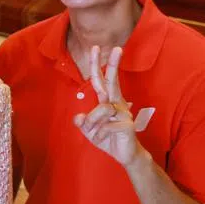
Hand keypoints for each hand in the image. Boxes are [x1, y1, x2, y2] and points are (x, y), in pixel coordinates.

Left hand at [74, 45, 141, 166]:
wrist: (124, 155)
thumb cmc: (108, 139)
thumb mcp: (89, 131)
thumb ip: (82, 123)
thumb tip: (78, 117)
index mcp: (107, 101)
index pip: (100, 80)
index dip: (97, 65)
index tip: (96, 48)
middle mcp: (116, 103)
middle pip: (112, 81)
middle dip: (114, 64)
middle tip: (117, 47)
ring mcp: (123, 112)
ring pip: (100, 109)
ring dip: (92, 124)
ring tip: (95, 133)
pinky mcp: (126, 124)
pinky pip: (105, 126)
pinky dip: (99, 134)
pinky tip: (104, 138)